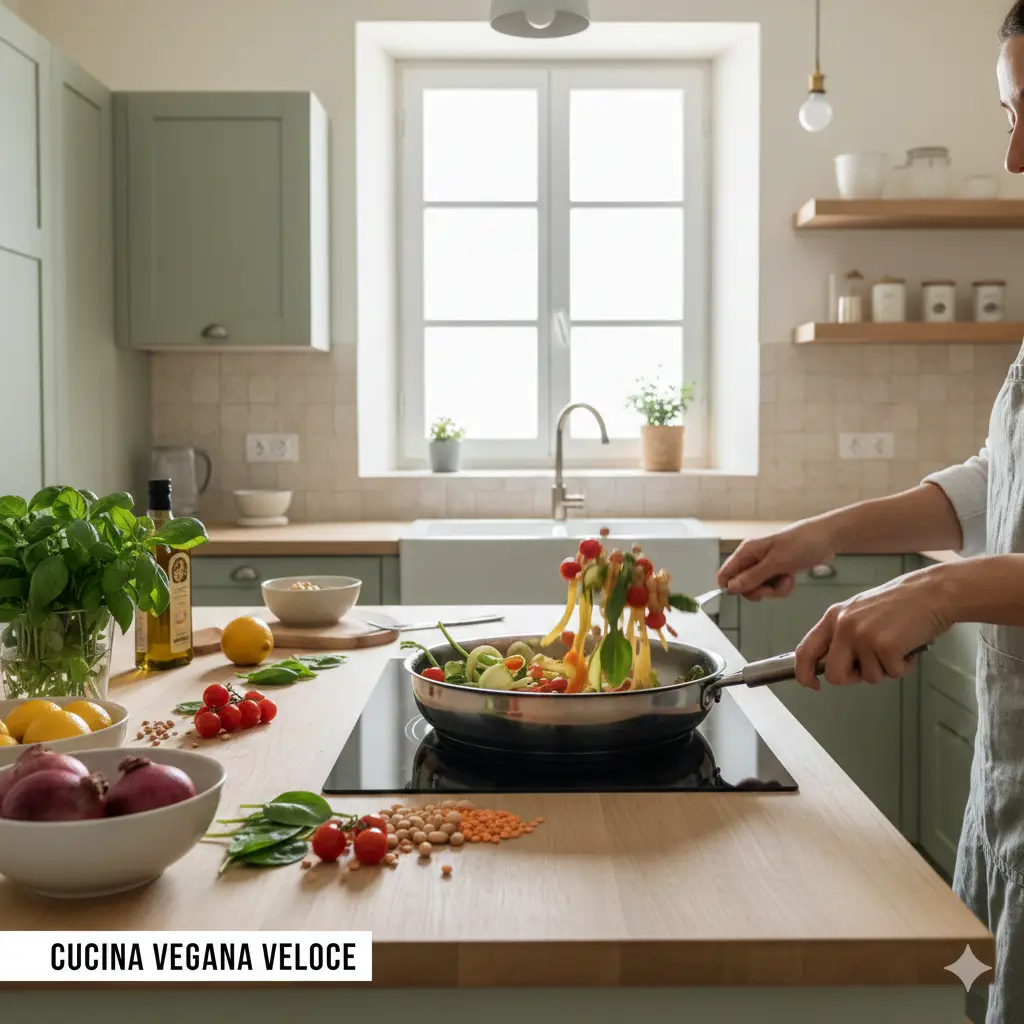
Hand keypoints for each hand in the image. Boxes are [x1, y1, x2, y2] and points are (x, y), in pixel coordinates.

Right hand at [718, 521, 836, 600]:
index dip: (732, 587)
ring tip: (786, 578)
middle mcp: (752, 559)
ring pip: (758, 588)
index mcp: (747, 551)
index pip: (725, 574)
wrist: (826, 539)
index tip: (749, 592)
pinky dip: (782, 587)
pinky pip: (772, 587)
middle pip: (742, 585)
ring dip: (773, 589)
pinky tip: (791, 578)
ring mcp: (765, 565)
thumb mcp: (776, 562)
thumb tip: (731, 588)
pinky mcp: (777, 570)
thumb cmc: (801, 543)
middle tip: (771, 587)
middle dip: (758, 590)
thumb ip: (753, 577)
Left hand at [794, 569, 951, 689]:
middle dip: (853, 677)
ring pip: (868, 677)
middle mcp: (843, 626)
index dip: (804, 673)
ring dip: (885, 668)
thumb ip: (842, 635)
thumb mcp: (860, 612)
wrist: (932, 592)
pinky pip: (892, 673)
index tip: (812, 684)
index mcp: (833, 617)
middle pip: (834, 674)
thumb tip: (831, 664)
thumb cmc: (901, 603)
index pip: (805, 650)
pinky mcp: (885, 646)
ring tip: (896, 645)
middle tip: (872, 665)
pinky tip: (908, 646)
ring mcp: (863, 636)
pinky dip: (903, 667)